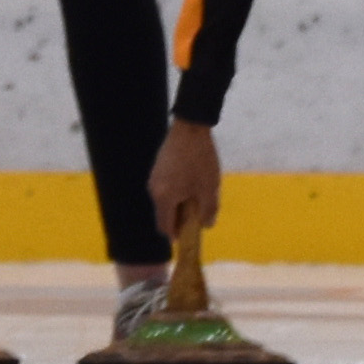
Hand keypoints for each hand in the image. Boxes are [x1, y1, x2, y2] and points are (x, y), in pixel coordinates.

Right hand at [149, 120, 222, 244]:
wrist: (190, 128)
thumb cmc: (200, 159)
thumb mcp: (210, 187)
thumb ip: (209, 210)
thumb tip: (207, 226)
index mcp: (164, 198)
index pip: (165, 227)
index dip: (177, 235)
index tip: (190, 236)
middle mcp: (154, 190)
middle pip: (164, 215)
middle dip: (179, 220)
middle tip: (197, 215)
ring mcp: (154, 178)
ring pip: (165, 201)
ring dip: (178, 205)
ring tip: (197, 195)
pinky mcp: (158, 168)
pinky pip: (165, 188)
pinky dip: (175, 193)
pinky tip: (191, 182)